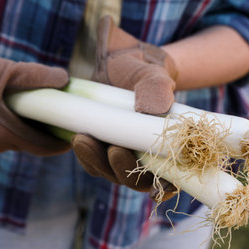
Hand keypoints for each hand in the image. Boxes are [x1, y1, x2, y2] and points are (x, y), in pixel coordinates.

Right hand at [0, 27, 69, 154]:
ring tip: (29, 111)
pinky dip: (1, 126)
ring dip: (20, 128)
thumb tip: (65, 79)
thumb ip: (40, 76)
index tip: (70, 138)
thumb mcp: (6, 70)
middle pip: (25, 143)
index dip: (59, 144)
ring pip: (6, 138)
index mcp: (4, 133)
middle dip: (41, 133)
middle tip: (53, 119)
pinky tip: (1, 107)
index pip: (42, 148)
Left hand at [72, 16, 176, 199]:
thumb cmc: (143, 69)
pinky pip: (92, 160)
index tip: (153, 184)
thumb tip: (150, 111)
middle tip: (113, 150)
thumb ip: (157, 88)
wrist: (118, 61)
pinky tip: (77, 137)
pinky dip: (86, 155)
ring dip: (97, 161)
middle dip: (122, 170)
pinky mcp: (100, 146)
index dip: (163, 188)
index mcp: (168, 146)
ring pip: (110, 171)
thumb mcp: (154, 74)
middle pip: (135, 181)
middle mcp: (145, 156)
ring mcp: (122, 153)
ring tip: (84, 139)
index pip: (170, 179)